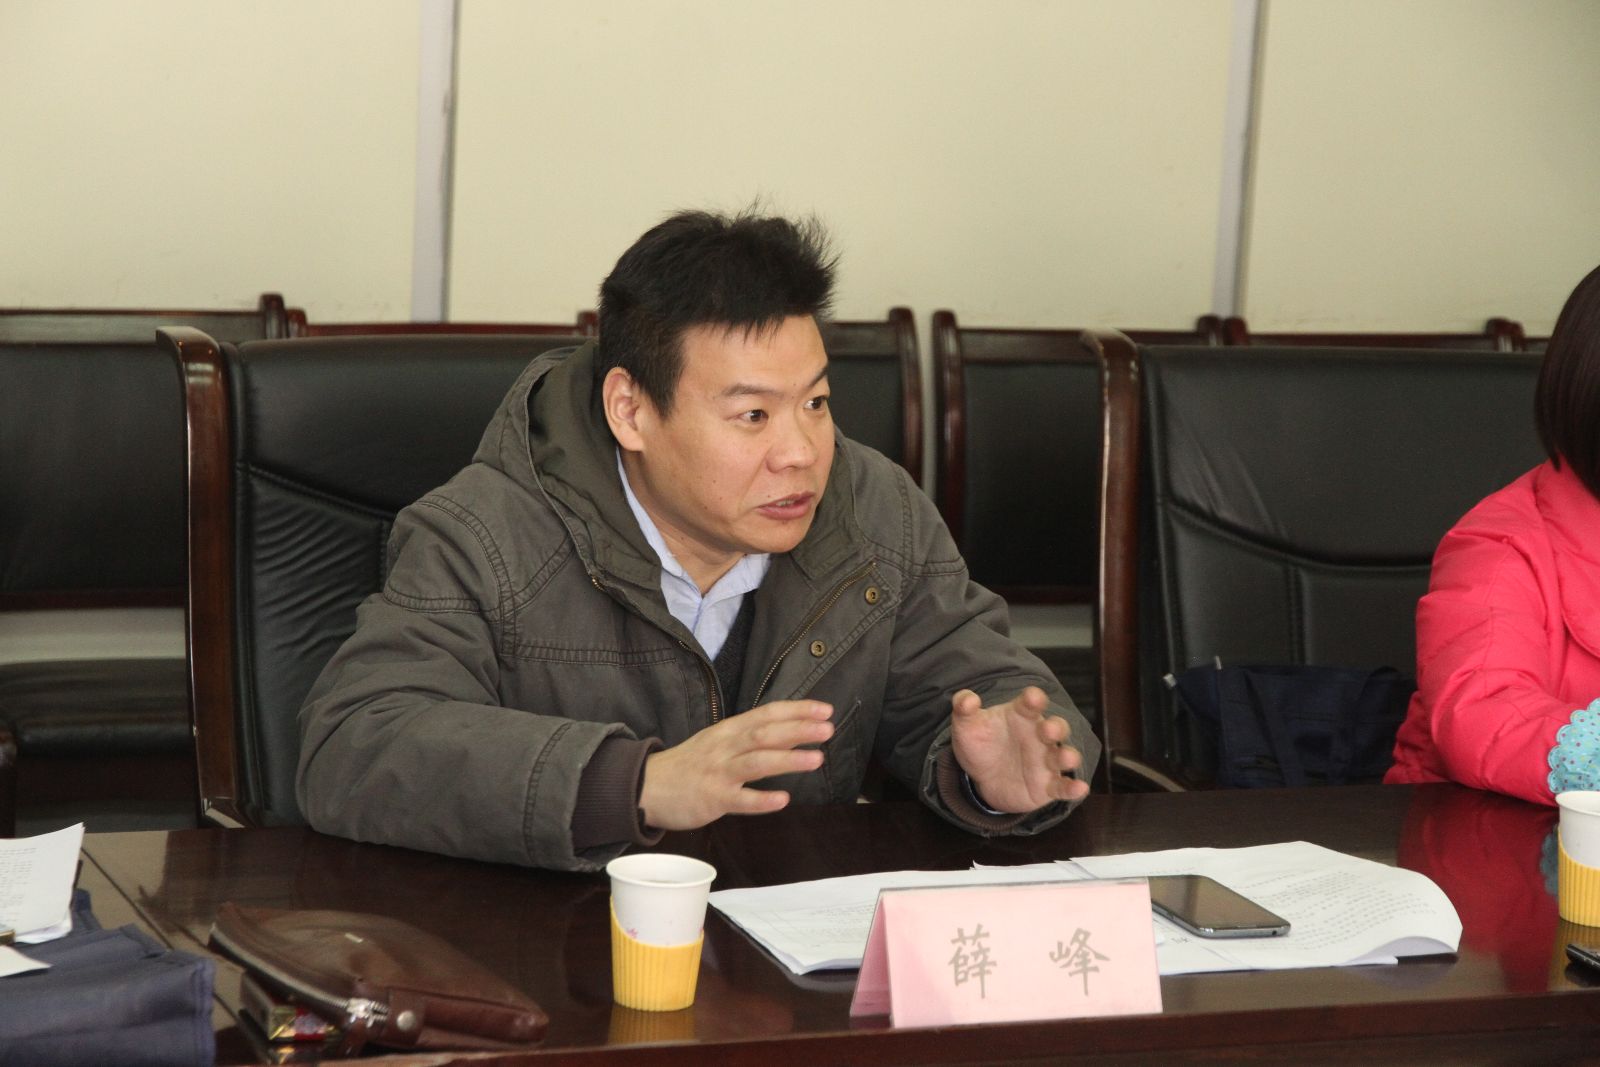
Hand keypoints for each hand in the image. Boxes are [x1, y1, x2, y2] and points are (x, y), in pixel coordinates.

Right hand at [639, 700, 833, 830]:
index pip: (766, 713)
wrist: (646, 786)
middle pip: (765, 733)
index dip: (796, 710)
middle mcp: (725, 746)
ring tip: (816, 759)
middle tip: (828, 729)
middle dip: (798, 730)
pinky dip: (762, 800)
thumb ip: (751, 738)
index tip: (825, 710)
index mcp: (729, 730)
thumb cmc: (690, 764)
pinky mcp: (712, 799)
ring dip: (788, 759)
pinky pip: (740, 800)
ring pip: (757, 762)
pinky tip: (783, 800)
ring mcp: (719, 772)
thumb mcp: (719, 742)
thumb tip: (793, 734)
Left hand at [949, 686, 1087, 812]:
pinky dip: (1073, 788)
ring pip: (1064, 756)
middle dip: (1055, 727)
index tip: (1033, 698)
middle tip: (1047, 729)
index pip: (1032, 703)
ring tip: (1067, 757)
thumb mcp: (966, 725)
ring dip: (1069, 756)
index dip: (1034, 699)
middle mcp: (1039, 736)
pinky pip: (1063, 787)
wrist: (982, 777)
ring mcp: (1046, 761)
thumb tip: (966, 699)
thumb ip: (964, 708)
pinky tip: (1079, 788)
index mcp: (1021, 715)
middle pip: (1056, 727)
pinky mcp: (1048, 786)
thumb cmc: (980, 744)